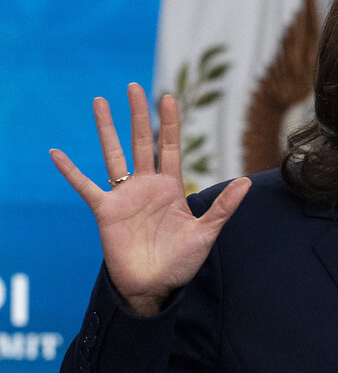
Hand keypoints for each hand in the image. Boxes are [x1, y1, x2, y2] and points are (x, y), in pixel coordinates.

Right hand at [49, 83, 249, 315]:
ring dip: (106, 129)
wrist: (154, 286)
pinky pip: (84, 186)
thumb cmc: (180, 261)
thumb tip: (246, 182)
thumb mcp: (206, 233)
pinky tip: (57, 153)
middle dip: (138, 115)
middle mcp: (146, 186)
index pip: (170, 148)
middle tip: (133, 87)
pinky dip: (70, 171)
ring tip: (99, 102)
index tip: (168, 97)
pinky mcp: (105, 210)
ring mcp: (124, 196)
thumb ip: (223, 207)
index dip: (169, 123)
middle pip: (142, 143)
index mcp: (171, 188)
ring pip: (113, 155)